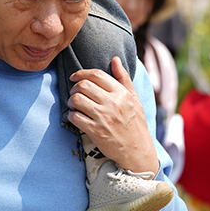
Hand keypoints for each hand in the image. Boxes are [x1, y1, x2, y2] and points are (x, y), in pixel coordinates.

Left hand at [67, 57, 158, 174]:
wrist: (138, 151)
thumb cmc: (136, 124)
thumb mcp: (134, 99)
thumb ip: (123, 78)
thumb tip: (115, 59)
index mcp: (122, 93)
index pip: (97, 75)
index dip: (81, 73)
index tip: (74, 76)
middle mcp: (113, 103)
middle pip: (84, 85)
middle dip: (74, 87)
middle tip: (74, 93)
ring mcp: (104, 118)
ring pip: (77, 100)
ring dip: (71, 101)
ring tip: (74, 105)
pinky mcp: (96, 132)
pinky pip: (76, 117)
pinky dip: (72, 116)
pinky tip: (76, 117)